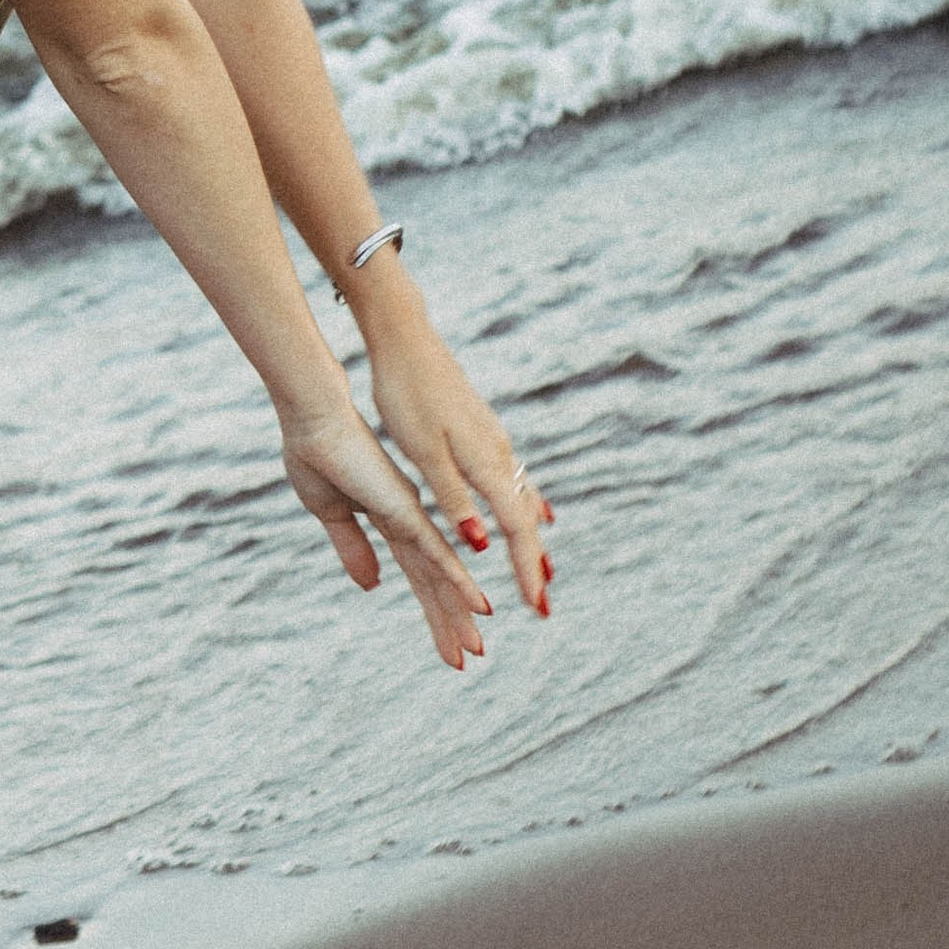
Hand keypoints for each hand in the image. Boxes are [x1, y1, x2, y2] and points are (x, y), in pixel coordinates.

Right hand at [276, 392, 493, 668]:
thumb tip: (372, 586)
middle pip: (436, 582)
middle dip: (449, 621)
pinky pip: (435, 553)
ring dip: (458, 613)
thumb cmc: (315, 454)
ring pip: (441, 575)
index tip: (447, 642)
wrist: (311, 419)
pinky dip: (457, 581)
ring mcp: (410, 516)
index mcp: (393, 519)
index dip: (433, 609)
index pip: (419, 574)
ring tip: (476, 648)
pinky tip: (479, 606)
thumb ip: (352, 548)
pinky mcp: (404, 510)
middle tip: (470, 656)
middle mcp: (411, 521)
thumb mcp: (330, 514)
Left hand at [362, 317, 553, 617]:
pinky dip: (525, 507)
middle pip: (526, 520)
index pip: (516, 530)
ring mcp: (493, 440)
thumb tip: (483, 545)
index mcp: (486, 463)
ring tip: (540, 571)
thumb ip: (453, 499)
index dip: (525, 570)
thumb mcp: (422, 452)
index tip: (535, 608)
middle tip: (543, 608)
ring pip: (522, 500)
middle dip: (533, 563)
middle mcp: (499, 454)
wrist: (405, 341)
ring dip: (532, 539)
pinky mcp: (483, 431)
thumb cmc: (405, 396)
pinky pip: (514, 479)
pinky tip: (534, 512)